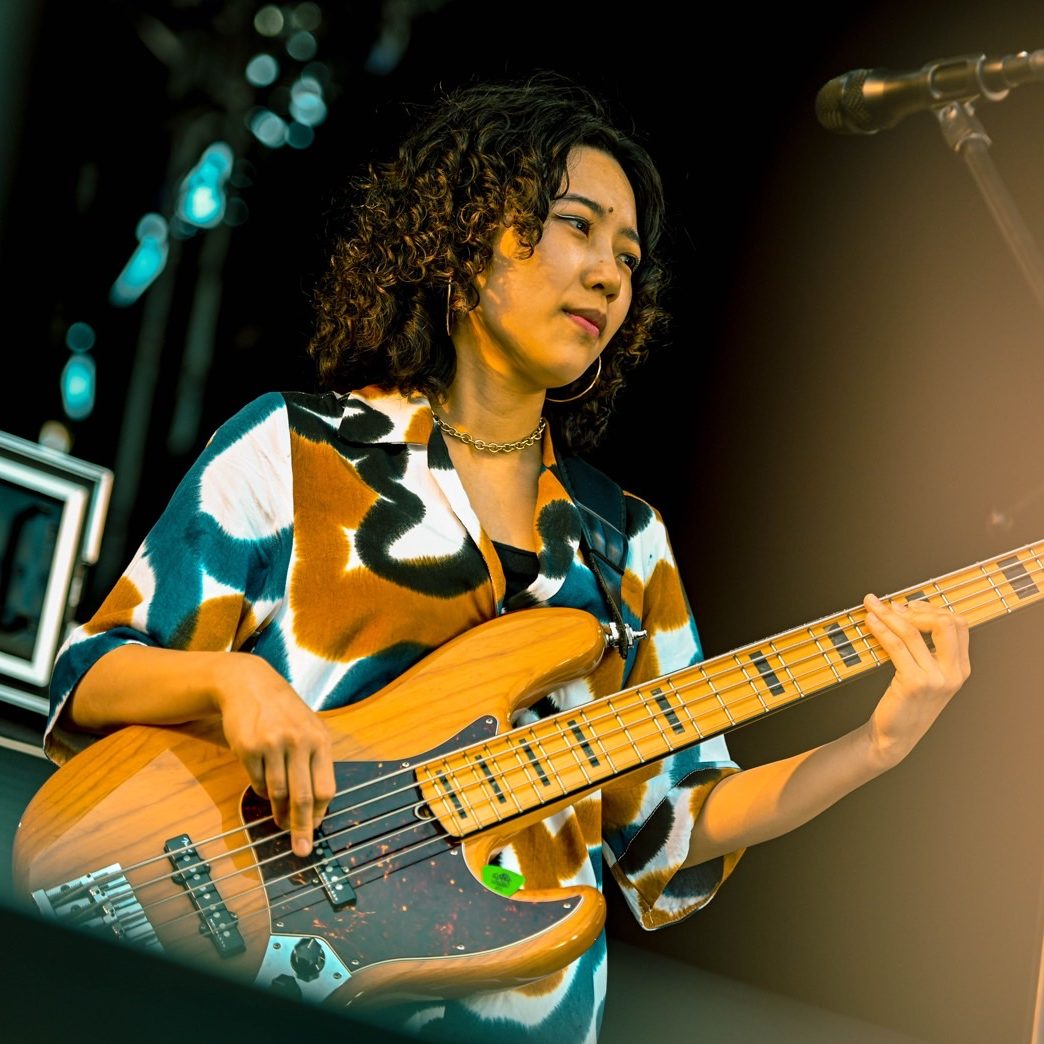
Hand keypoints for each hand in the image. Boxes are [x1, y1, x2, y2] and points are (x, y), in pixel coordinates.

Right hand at [215, 654, 335, 855]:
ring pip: (277, 793)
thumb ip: (315, 762)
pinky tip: (263, 780)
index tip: (314, 832)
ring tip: (278, 816)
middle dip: (301, 828)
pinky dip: (261, 789)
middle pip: (303, 797)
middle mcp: (299, 742)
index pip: (326, 787)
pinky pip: (257, 783)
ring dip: (278, 810)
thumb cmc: (284, 712)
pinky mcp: (248, 748)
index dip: (320, 815)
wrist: (249, 685)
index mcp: (320, 740)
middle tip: (300, 849)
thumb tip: (316, 808)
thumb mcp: (309, 728)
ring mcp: (273, 744)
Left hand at [862, 593, 970, 767]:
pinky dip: (881, 629)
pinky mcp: (914, 683)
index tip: (910, 605)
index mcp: (961, 668)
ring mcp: (935, 679)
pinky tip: (870, 622)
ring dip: (888, 614)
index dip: (933, 609)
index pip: (959, 625)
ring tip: (871, 606)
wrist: (894, 738)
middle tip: (892, 606)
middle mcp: (953, 673)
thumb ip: (924, 649)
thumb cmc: (905, 704)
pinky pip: (895, 645)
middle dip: (917, 608)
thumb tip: (902, 610)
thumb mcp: (925, 675)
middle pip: (945, 623)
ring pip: (913, 632)